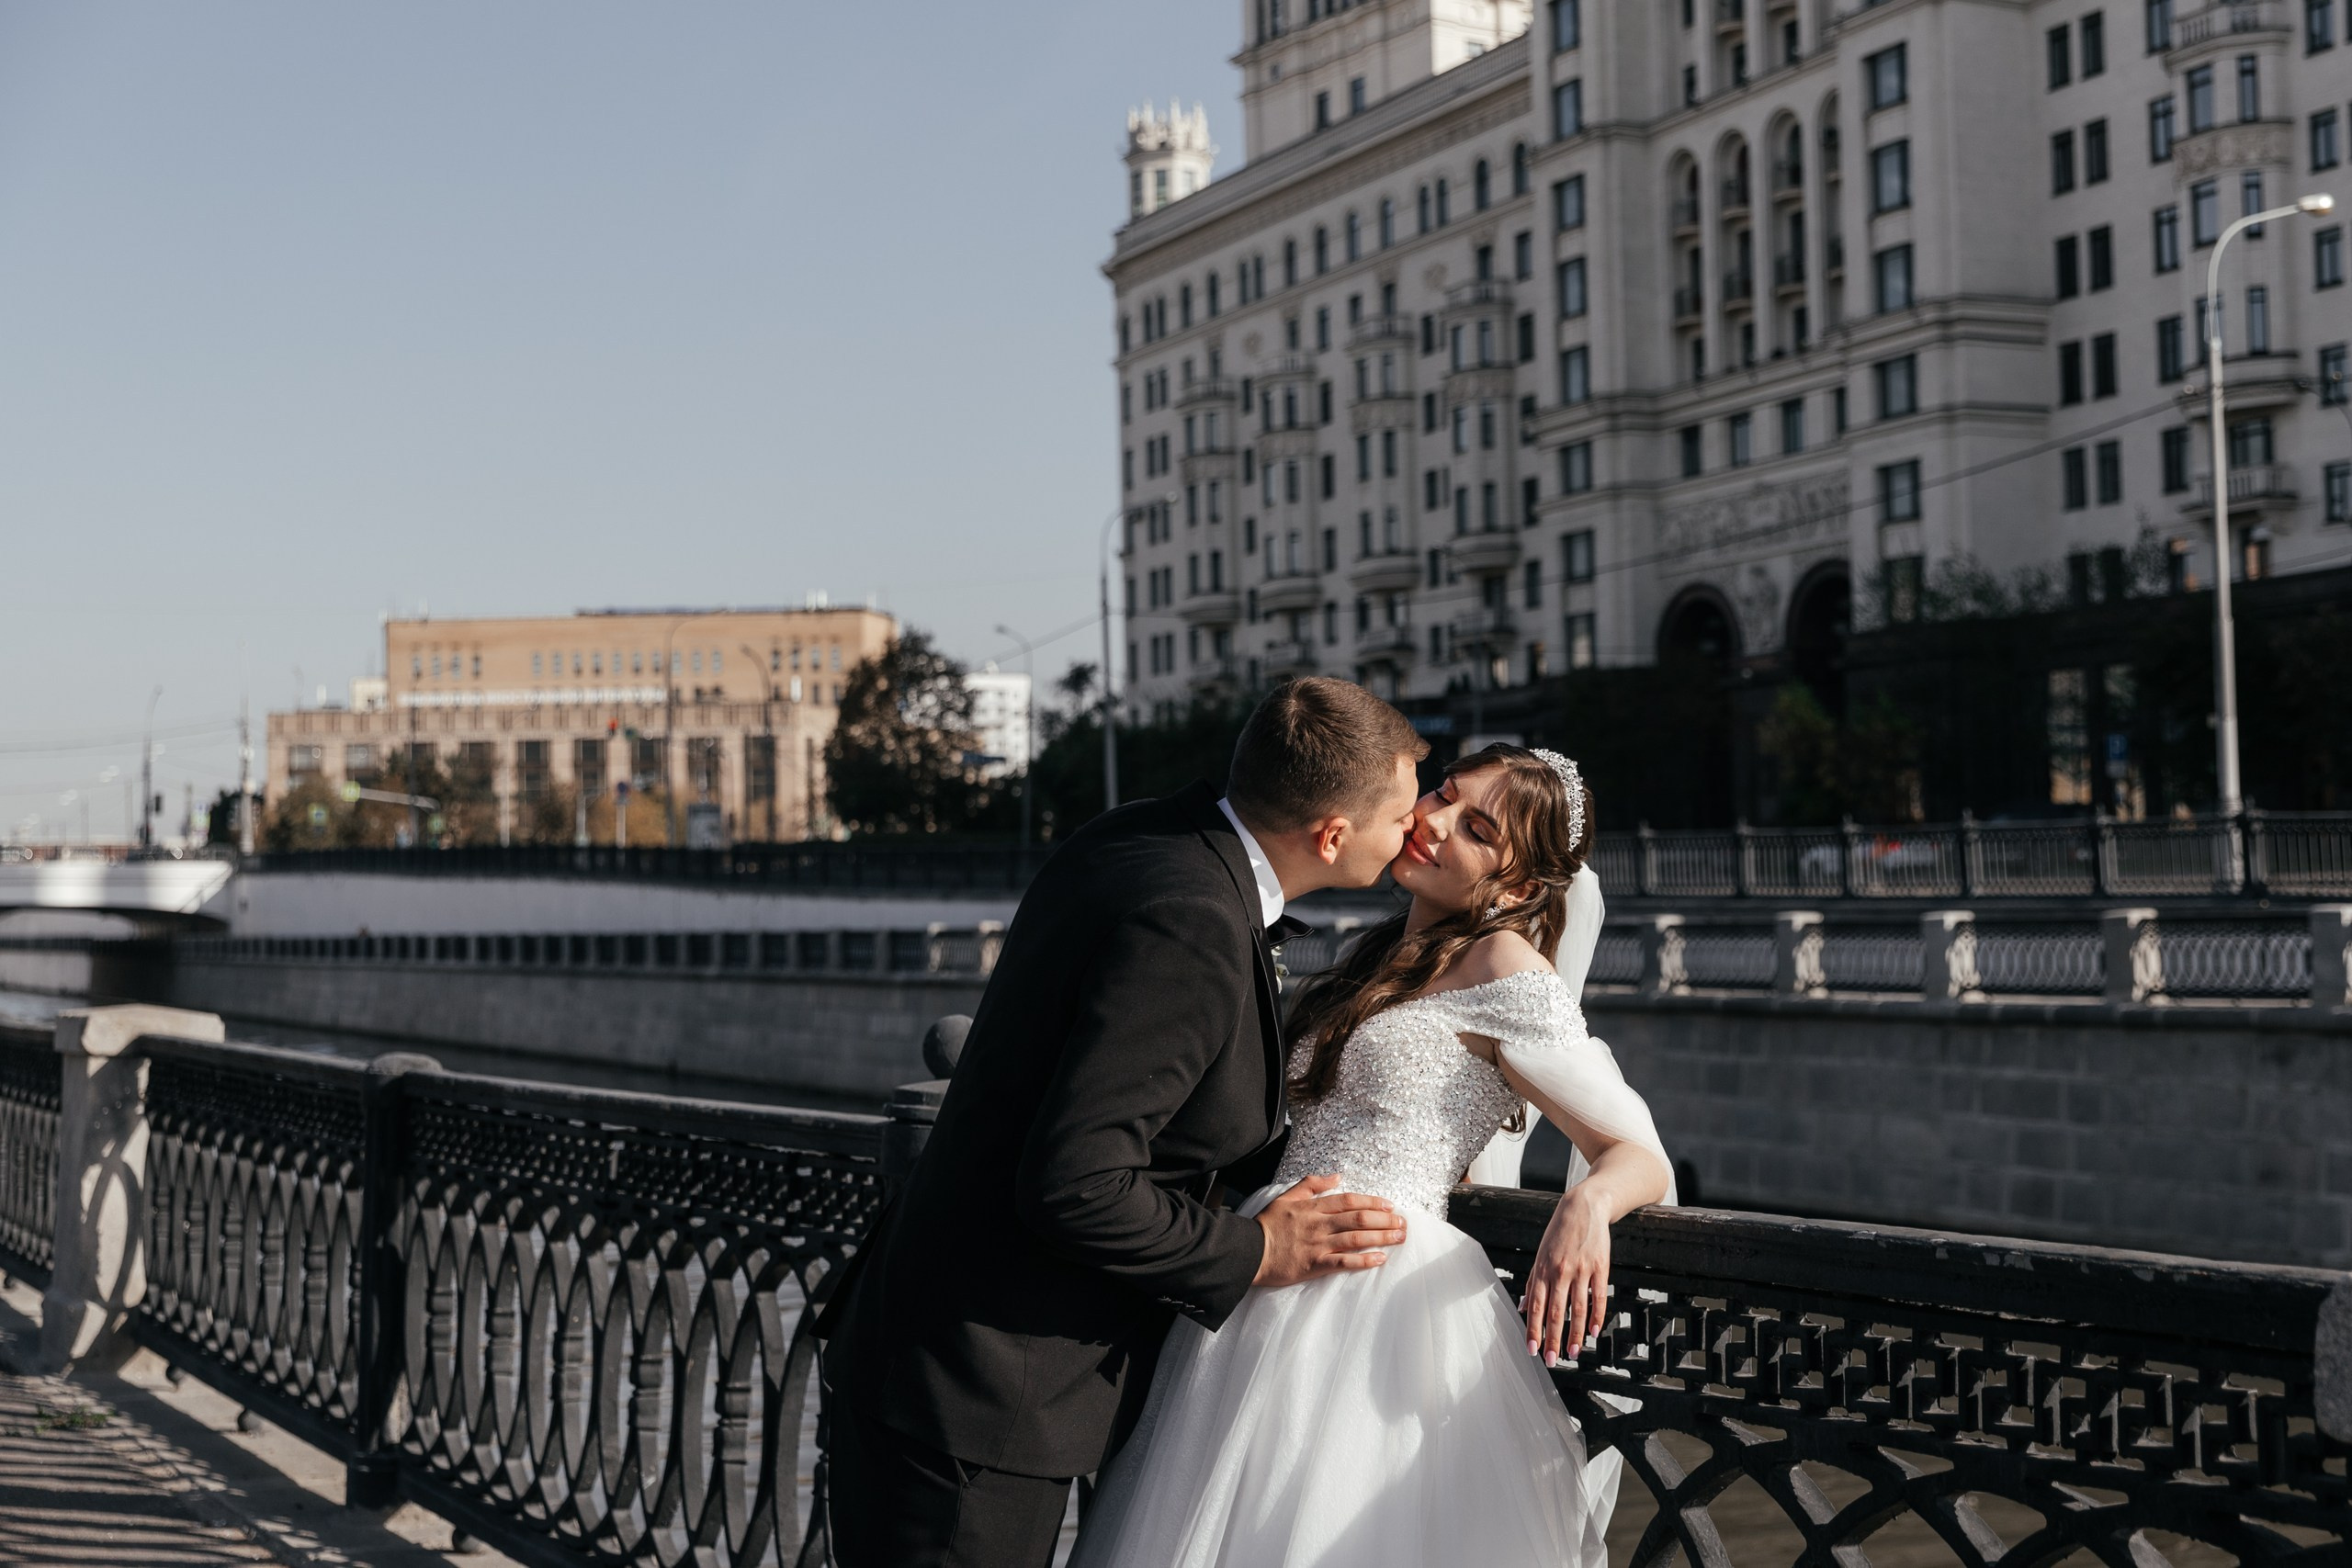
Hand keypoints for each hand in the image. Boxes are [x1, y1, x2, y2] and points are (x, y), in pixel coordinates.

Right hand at [1251, 1174, 1404, 1287]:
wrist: (1249, 1251)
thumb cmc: (1267, 1225)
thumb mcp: (1286, 1197)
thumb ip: (1311, 1184)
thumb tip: (1336, 1176)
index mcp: (1313, 1207)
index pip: (1349, 1200)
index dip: (1372, 1201)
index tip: (1390, 1205)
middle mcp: (1319, 1224)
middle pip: (1359, 1218)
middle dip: (1384, 1220)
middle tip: (1403, 1223)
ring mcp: (1318, 1245)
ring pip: (1356, 1238)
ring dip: (1381, 1237)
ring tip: (1399, 1237)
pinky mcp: (1315, 1265)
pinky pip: (1344, 1262)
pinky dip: (1363, 1260)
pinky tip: (1380, 1259)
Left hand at [1522, 1186, 1609, 1368]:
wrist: (1584, 1208)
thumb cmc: (1559, 1234)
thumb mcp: (1540, 1255)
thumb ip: (1533, 1282)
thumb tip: (1524, 1307)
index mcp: (1543, 1270)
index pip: (1536, 1306)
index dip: (1533, 1330)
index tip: (1532, 1351)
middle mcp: (1560, 1271)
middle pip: (1556, 1312)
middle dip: (1552, 1339)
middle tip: (1551, 1361)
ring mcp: (1581, 1270)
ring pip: (1577, 1309)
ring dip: (1575, 1334)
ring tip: (1572, 1354)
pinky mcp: (1600, 1267)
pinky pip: (1598, 1297)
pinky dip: (1596, 1316)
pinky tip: (1593, 1332)